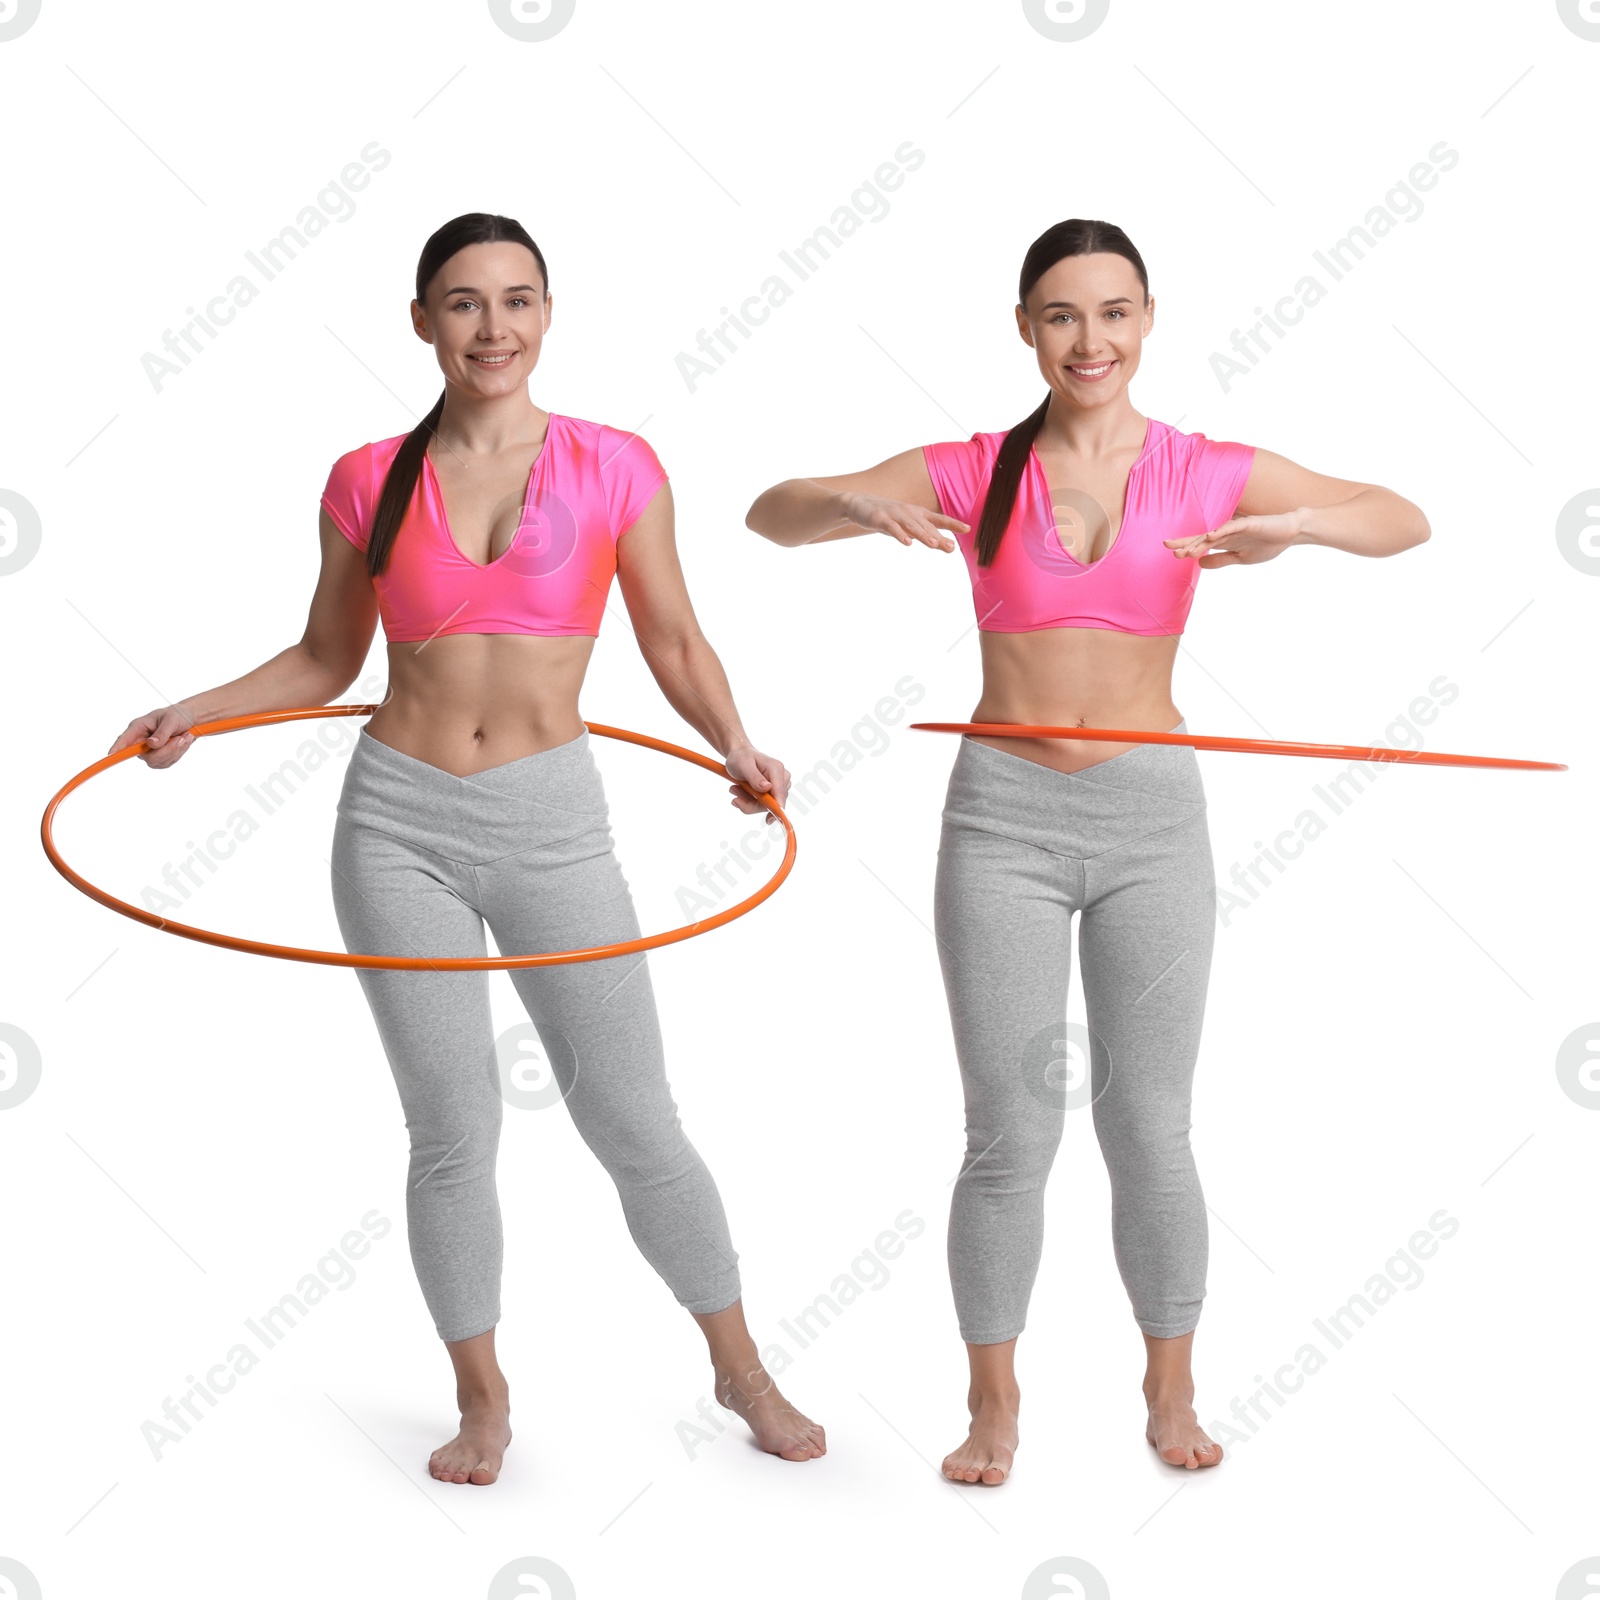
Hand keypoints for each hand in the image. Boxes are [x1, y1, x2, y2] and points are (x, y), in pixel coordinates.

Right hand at [110, 705, 197, 768]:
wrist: (189, 720)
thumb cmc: (177, 715)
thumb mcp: (171, 719)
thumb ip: (162, 732)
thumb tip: (151, 744)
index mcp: (138, 728)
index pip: (124, 740)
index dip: (117, 748)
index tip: (111, 754)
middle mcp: (140, 741)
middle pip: (148, 757)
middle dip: (167, 750)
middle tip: (181, 738)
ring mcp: (149, 752)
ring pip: (159, 761)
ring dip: (176, 750)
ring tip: (185, 736)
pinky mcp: (160, 758)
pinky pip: (169, 762)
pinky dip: (179, 752)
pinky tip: (184, 741)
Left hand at [724, 743, 791, 824]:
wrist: (739, 754)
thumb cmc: (740, 758)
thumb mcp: (743, 765)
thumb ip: (755, 777)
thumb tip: (767, 788)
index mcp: (776, 769)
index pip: (780, 793)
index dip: (777, 808)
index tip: (769, 820)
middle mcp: (782, 778)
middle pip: (773, 802)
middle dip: (751, 803)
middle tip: (735, 797)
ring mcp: (779, 785)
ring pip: (766, 805)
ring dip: (748, 802)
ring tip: (735, 789)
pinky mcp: (773, 791)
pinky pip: (762, 804)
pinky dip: (749, 801)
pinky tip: (740, 792)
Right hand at [837, 491, 966, 552]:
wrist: (860, 504)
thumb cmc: (889, 517)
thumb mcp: (908, 524)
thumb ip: (924, 534)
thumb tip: (944, 544)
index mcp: (918, 514)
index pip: (939, 519)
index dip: (953, 524)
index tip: (967, 529)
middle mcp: (909, 514)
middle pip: (927, 527)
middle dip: (940, 537)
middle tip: (951, 548)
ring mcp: (895, 516)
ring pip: (912, 527)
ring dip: (923, 536)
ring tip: (934, 545)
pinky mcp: (881, 520)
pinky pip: (892, 528)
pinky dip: (900, 535)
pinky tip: (907, 543)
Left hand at [1165, 512, 1300, 566]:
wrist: (1292, 532)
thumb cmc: (1268, 543)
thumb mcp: (1241, 557)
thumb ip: (1221, 560)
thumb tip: (1200, 564)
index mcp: (1226, 541)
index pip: (1202, 545)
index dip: (1188, 547)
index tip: (1172, 553)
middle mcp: (1228, 533)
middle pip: (1203, 538)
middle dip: (1186, 543)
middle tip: (1168, 546)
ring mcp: (1238, 527)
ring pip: (1215, 534)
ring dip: (1200, 541)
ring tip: (1186, 549)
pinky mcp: (1250, 523)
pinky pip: (1233, 526)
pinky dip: (1222, 530)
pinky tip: (1210, 535)